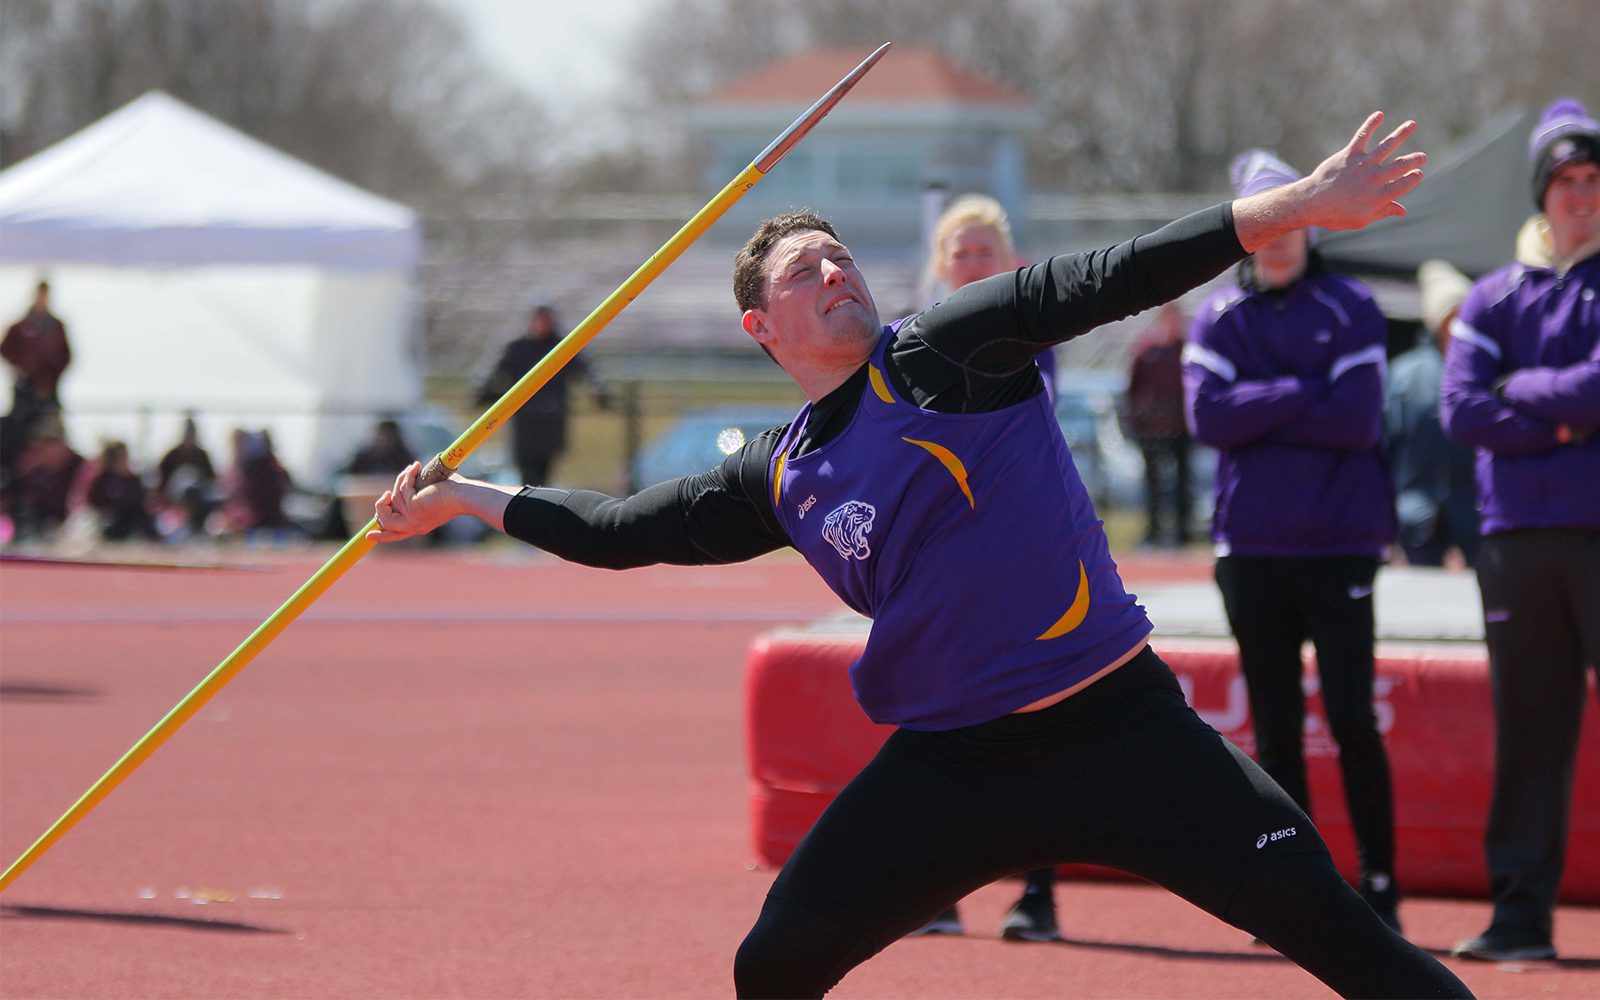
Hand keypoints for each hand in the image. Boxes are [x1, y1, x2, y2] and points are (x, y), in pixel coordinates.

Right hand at [367, 461, 459, 542]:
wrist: (464, 496)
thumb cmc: (455, 492)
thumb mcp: (431, 495)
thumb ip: (417, 494)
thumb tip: (406, 482)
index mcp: (419, 526)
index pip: (396, 535)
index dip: (381, 535)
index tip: (368, 535)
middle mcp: (415, 526)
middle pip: (385, 522)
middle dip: (381, 506)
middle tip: (386, 493)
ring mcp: (413, 519)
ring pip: (394, 499)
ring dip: (401, 480)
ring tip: (412, 469)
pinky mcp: (414, 508)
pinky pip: (403, 489)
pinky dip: (408, 475)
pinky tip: (417, 466)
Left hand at [1233, 112, 1425, 251]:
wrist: (1311, 203)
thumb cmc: (1336, 215)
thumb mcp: (1362, 219)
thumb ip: (1384, 212)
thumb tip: (1403, 210)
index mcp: (1381, 196)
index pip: (1405, 184)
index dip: (1414, 178)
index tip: (1418, 174)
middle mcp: (1375, 178)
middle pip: (1402, 165)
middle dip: (1415, 159)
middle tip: (1422, 157)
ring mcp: (1363, 164)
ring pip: (1387, 145)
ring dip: (1401, 133)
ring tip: (1411, 124)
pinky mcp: (1350, 154)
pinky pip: (1363, 135)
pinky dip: (1370, 124)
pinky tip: (1379, 114)